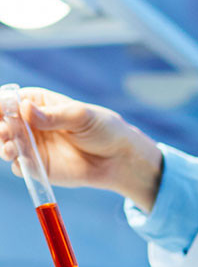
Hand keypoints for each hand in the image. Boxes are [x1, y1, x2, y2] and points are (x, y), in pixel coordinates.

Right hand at [0, 87, 162, 212]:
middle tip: (4, 131)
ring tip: (10, 147)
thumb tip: (25, 108)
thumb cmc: (102, 129)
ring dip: (4, 145)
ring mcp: (33, 145)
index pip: (13, 99)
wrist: (117, 159)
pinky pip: (19, 166)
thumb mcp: (80, 116)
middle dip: (0, 126)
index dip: (3, 103)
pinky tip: (21, 161)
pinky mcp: (37, 166)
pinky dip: (16, 164)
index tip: (2, 109)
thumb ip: (53, 115)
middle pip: (4, 122)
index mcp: (41, 103)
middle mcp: (31, 124)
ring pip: (7, 144)